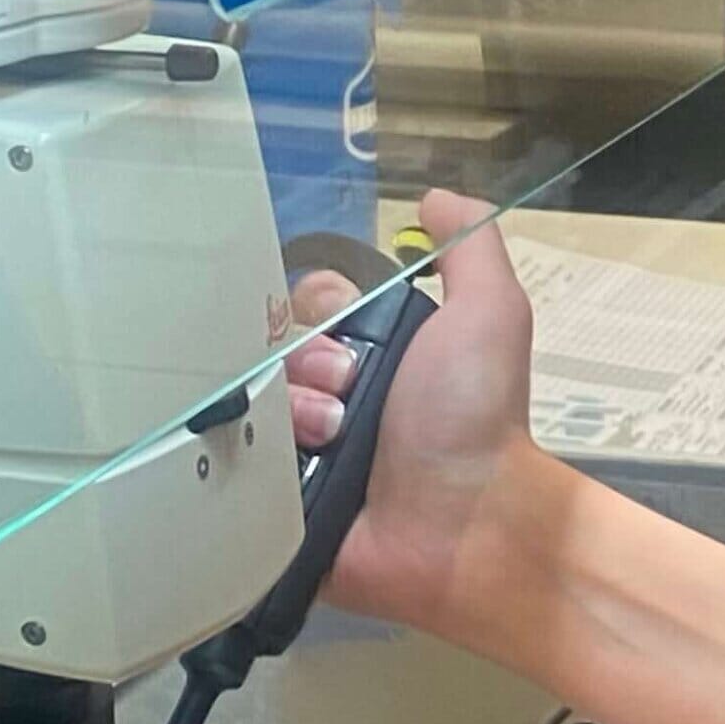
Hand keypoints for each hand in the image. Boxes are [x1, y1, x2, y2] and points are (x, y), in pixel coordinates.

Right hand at [283, 190, 563, 644]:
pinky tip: (293, 473)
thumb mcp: (490, 314)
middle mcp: (334, 398)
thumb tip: (434, 198)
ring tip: (335, 440)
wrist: (468, 526)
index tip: (350, 330)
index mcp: (375, 353)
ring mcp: (304, 453)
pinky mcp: (278, 505)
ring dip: (290, 413)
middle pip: (268, 350)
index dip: (318, 310)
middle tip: (347, 393)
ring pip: (249, 404)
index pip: (305, 305)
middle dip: (302, 362)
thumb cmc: (478, 421)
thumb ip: (471, 246)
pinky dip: (257, 463)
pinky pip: (234, 466)